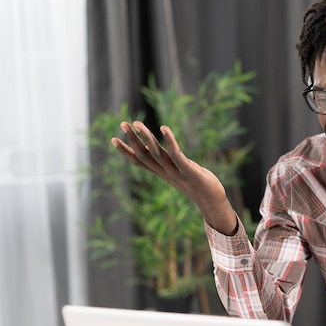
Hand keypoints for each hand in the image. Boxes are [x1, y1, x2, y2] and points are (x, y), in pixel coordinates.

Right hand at [111, 121, 237, 233]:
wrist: (212, 201)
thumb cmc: (198, 184)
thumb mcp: (179, 173)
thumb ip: (170, 164)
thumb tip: (162, 155)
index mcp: (162, 172)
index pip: (139, 161)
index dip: (126, 151)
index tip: (113, 139)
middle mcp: (165, 172)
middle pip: (144, 155)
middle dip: (132, 139)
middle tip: (122, 124)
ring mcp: (176, 172)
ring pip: (157, 154)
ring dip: (147, 138)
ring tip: (138, 123)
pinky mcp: (188, 170)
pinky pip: (176, 154)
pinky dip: (169, 141)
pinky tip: (164, 128)